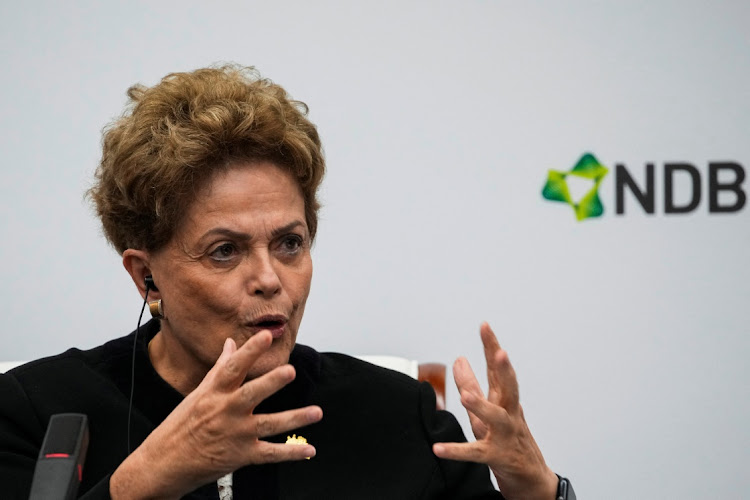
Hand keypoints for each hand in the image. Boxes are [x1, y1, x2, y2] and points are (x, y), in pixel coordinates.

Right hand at [110, 331, 322, 498]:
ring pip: (270, 424)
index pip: (233, 367)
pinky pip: (271, 454)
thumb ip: (220, 369)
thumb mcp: (198, 394)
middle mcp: (226, 411)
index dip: (250, 350)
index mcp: (214, 393)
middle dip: (272, 382)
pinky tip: (309, 449)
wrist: (164, 464)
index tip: (266, 335)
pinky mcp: (242, 455)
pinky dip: (292, 452)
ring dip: (295, 419)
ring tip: (316, 412)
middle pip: (252, 394)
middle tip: (290, 371)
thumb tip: (231, 343)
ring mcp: (236, 434)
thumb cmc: (181, 425)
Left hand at [432, 323, 557, 499]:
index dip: (492, 346)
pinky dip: (457, 451)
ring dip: (482, 406)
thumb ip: (472, 383)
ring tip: (465, 396)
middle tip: (500, 351)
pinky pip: (475, 453)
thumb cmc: (507, 437)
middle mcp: (509, 414)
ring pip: (496, 418)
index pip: (498, 369)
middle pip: (508, 387)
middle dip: (504, 369)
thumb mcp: (487, 408)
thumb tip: (458, 359)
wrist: (530, 477)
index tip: (485, 326)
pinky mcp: (496, 456)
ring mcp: (504, 435)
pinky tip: (439, 449)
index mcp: (505, 399)